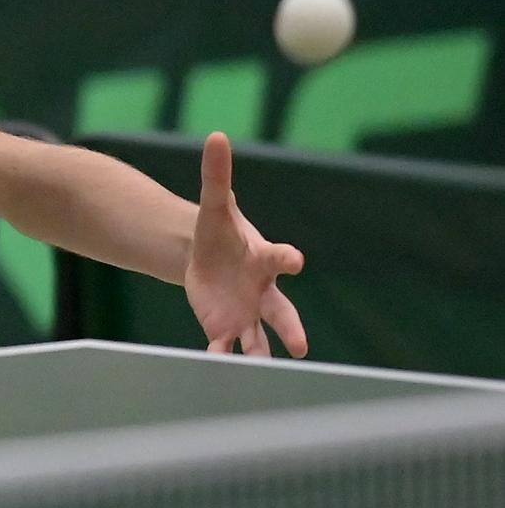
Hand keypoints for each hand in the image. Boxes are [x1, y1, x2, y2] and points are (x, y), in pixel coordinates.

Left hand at [183, 133, 307, 356]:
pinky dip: (222, 356)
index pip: (280, 258)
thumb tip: (215, 135)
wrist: (207, 259)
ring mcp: (247, 313)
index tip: (295, 260)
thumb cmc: (219, 232)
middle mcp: (262, 291)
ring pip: (258, 338)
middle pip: (282, 312)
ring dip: (259, 355)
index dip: (287, 258)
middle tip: (301, 347)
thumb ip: (216, 175)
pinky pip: (227, 345)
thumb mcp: (214, 205)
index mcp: (264, 259)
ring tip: (260, 372)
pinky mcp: (226, 327)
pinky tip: (216, 367)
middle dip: (291, 328)